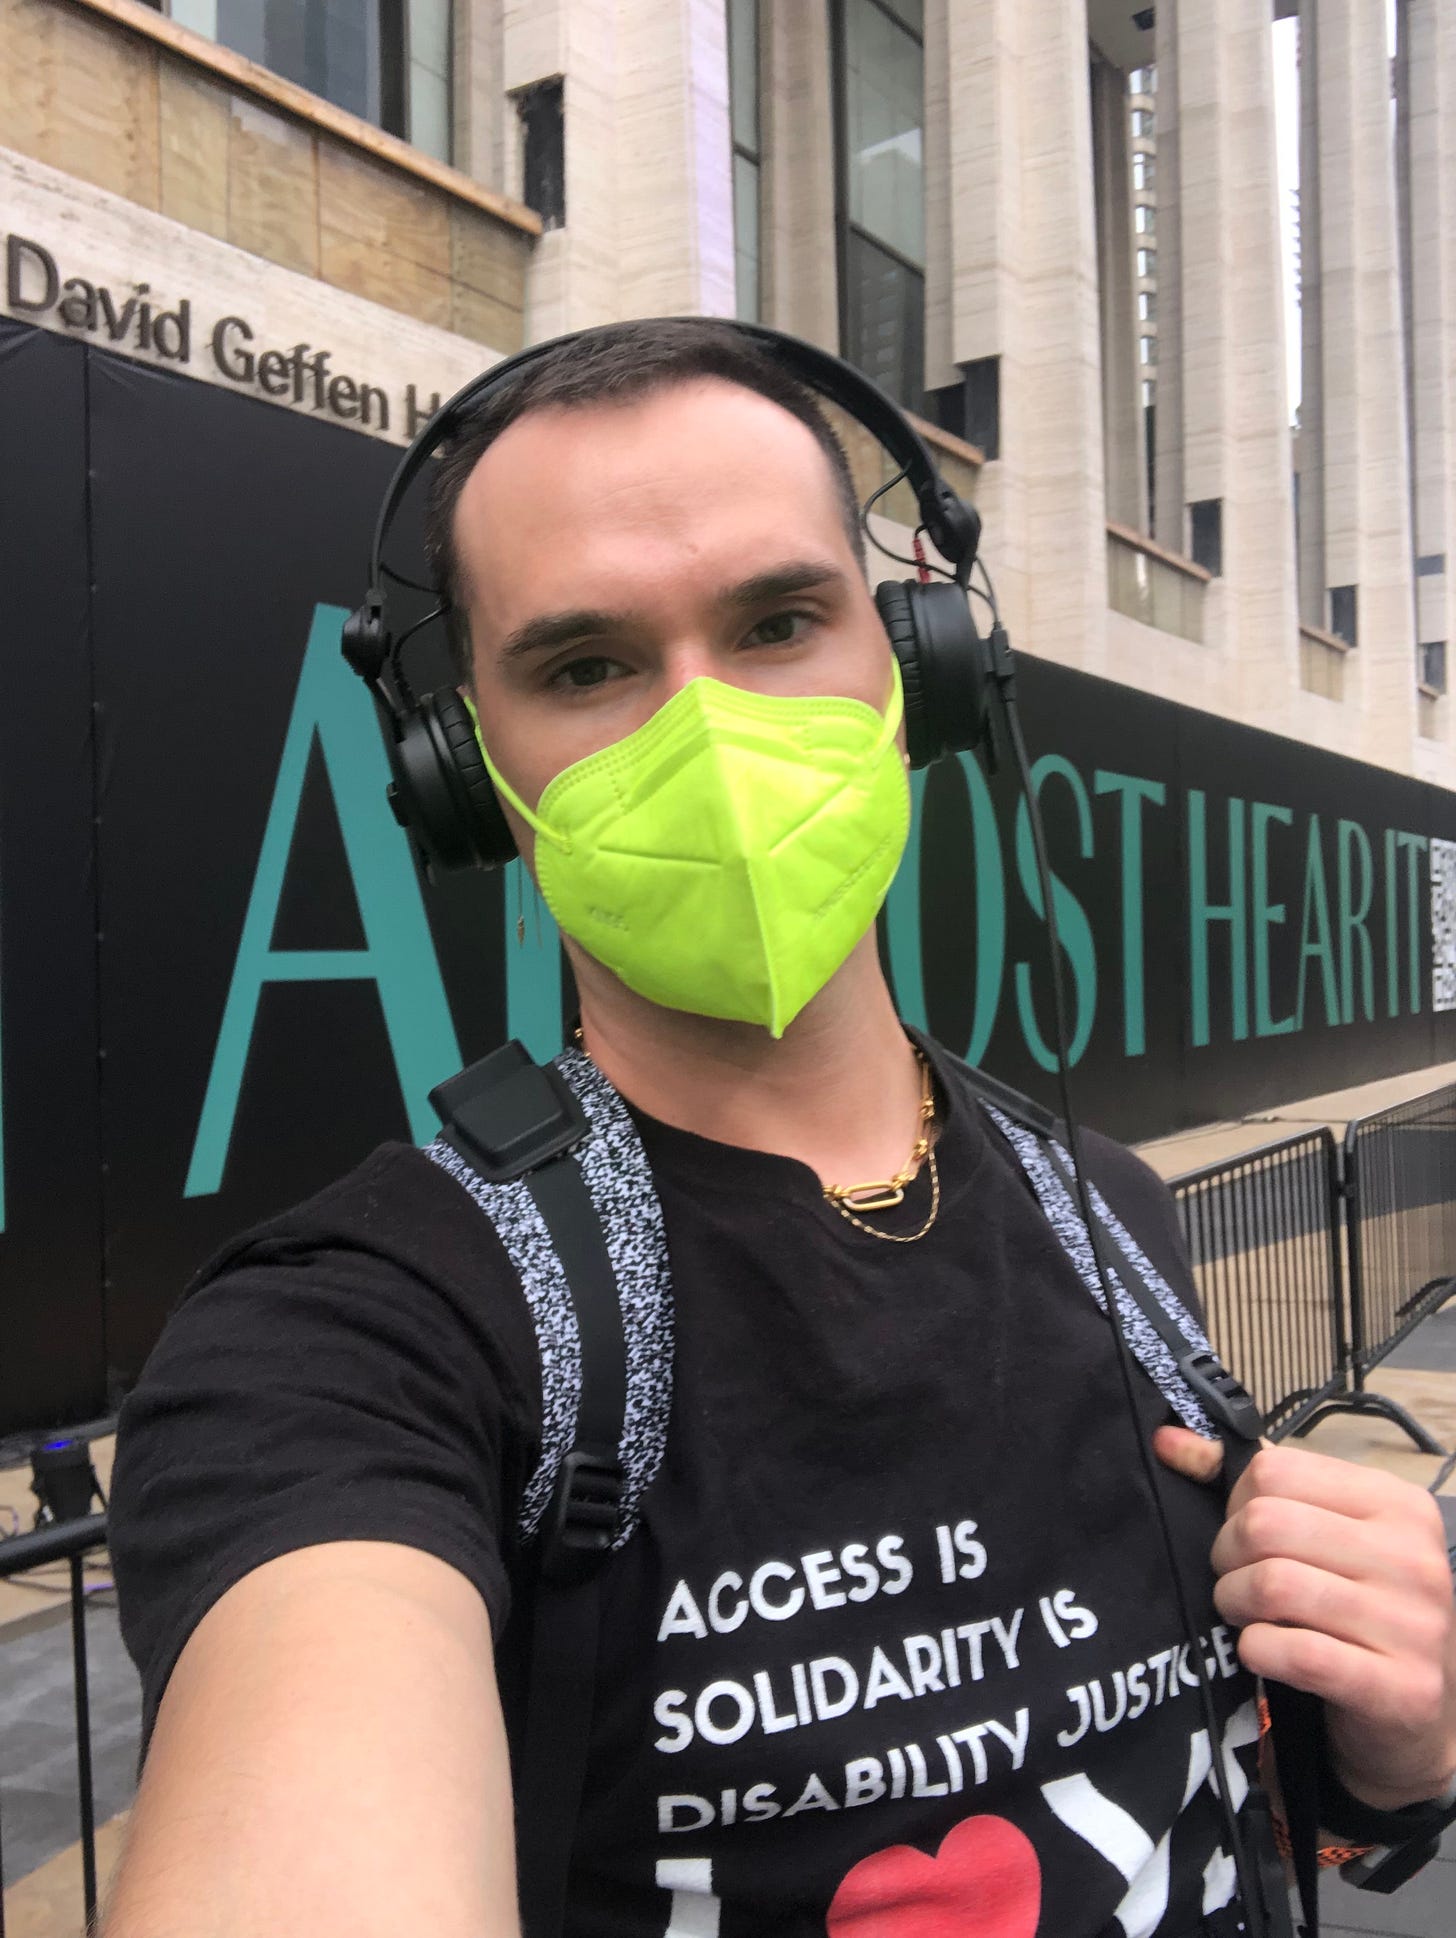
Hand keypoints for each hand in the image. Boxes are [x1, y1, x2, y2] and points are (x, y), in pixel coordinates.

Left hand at [1154, 1427, 1455, 1810]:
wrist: (1415, 1713)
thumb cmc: (1357, 1609)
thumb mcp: (1323, 1535)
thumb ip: (1251, 1486)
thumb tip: (1168, 1440)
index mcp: (1395, 1502)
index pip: (1275, 1470)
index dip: (1236, 1504)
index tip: (1244, 1538)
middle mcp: (1413, 1556)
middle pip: (1266, 1524)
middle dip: (1227, 1556)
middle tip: (1233, 1580)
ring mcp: (1414, 1623)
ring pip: (1274, 1585)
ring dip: (1235, 1603)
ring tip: (1243, 1614)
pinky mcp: (1402, 1687)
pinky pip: (1296, 1652)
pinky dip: (1258, 1650)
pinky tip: (1262, 1651)